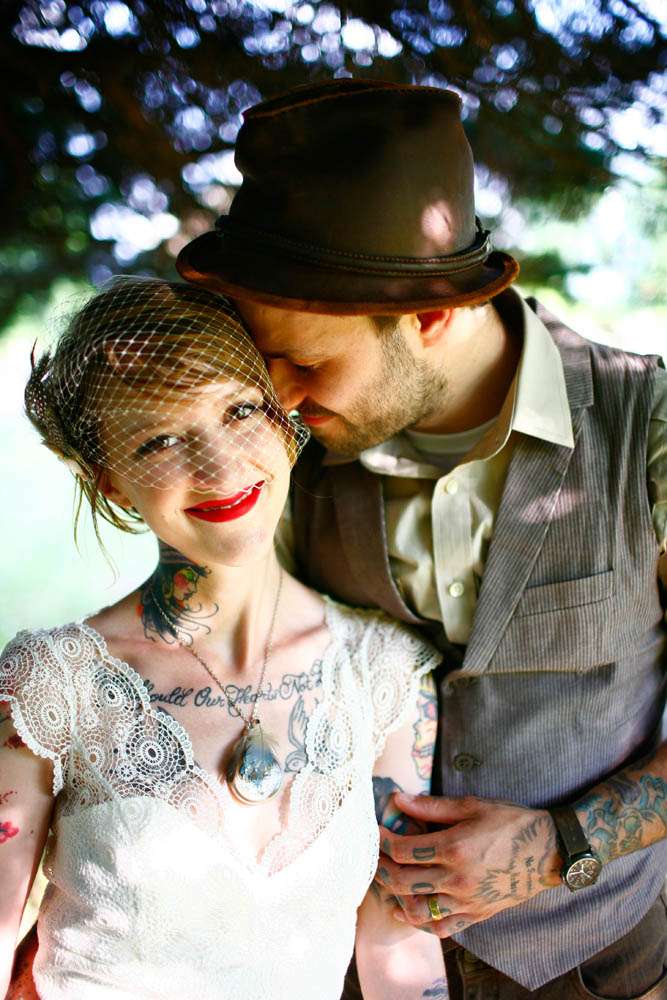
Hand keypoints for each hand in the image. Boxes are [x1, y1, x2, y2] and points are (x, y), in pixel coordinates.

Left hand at [375, 792, 561, 937]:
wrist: (548, 851)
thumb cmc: (511, 822)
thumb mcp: (472, 805)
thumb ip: (432, 806)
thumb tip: (398, 800)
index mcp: (455, 848)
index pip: (404, 851)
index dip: (383, 842)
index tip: (375, 832)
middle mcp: (458, 879)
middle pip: (404, 882)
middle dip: (382, 869)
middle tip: (374, 857)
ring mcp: (467, 901)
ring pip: (418, 910)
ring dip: (396, 898)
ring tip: (387, 882)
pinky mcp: (477, 915)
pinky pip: (441, 927)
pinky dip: (420, 922)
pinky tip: (407, 911)